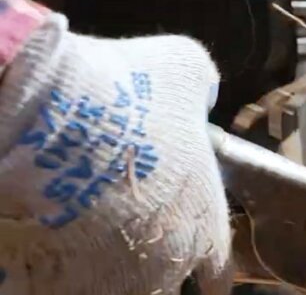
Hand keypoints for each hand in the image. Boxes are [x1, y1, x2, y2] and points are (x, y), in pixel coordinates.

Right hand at [0, 14, 231, 293]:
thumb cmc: (128, 89)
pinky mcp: (60, 284)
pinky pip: (61, 292)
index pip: (219, 277)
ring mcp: (113, 279)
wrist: (54, 115)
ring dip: (107, 279)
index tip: (196, 269)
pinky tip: (50, 257)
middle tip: (130, 250)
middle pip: (168, 291)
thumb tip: (201, 94)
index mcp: (206, 224)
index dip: (207, 272)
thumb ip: (202, 91)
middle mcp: (167, 263)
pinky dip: (57, 279)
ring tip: (89, 253)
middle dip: (153, 276)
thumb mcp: (186, 69)